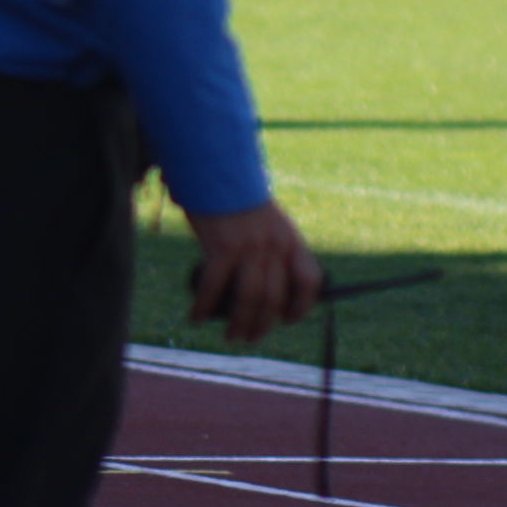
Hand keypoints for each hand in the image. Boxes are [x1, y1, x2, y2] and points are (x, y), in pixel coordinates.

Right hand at [185, 199, 322, 345]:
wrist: (216, 168)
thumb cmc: (232, 193)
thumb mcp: (262, 218)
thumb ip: (266, 242)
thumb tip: (256, 272)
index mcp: (290, 238)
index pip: (309, 280)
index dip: (301, 306)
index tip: (287, 320)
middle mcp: (275, 245)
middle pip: (275, 298)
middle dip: (262, 325)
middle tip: (247, 337)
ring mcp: (250, 247)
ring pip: (250, 298)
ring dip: (240, 322)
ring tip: (230, 335)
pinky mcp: (222, 246)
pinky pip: (214, 286)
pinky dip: (204, 305)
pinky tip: (196, 316)